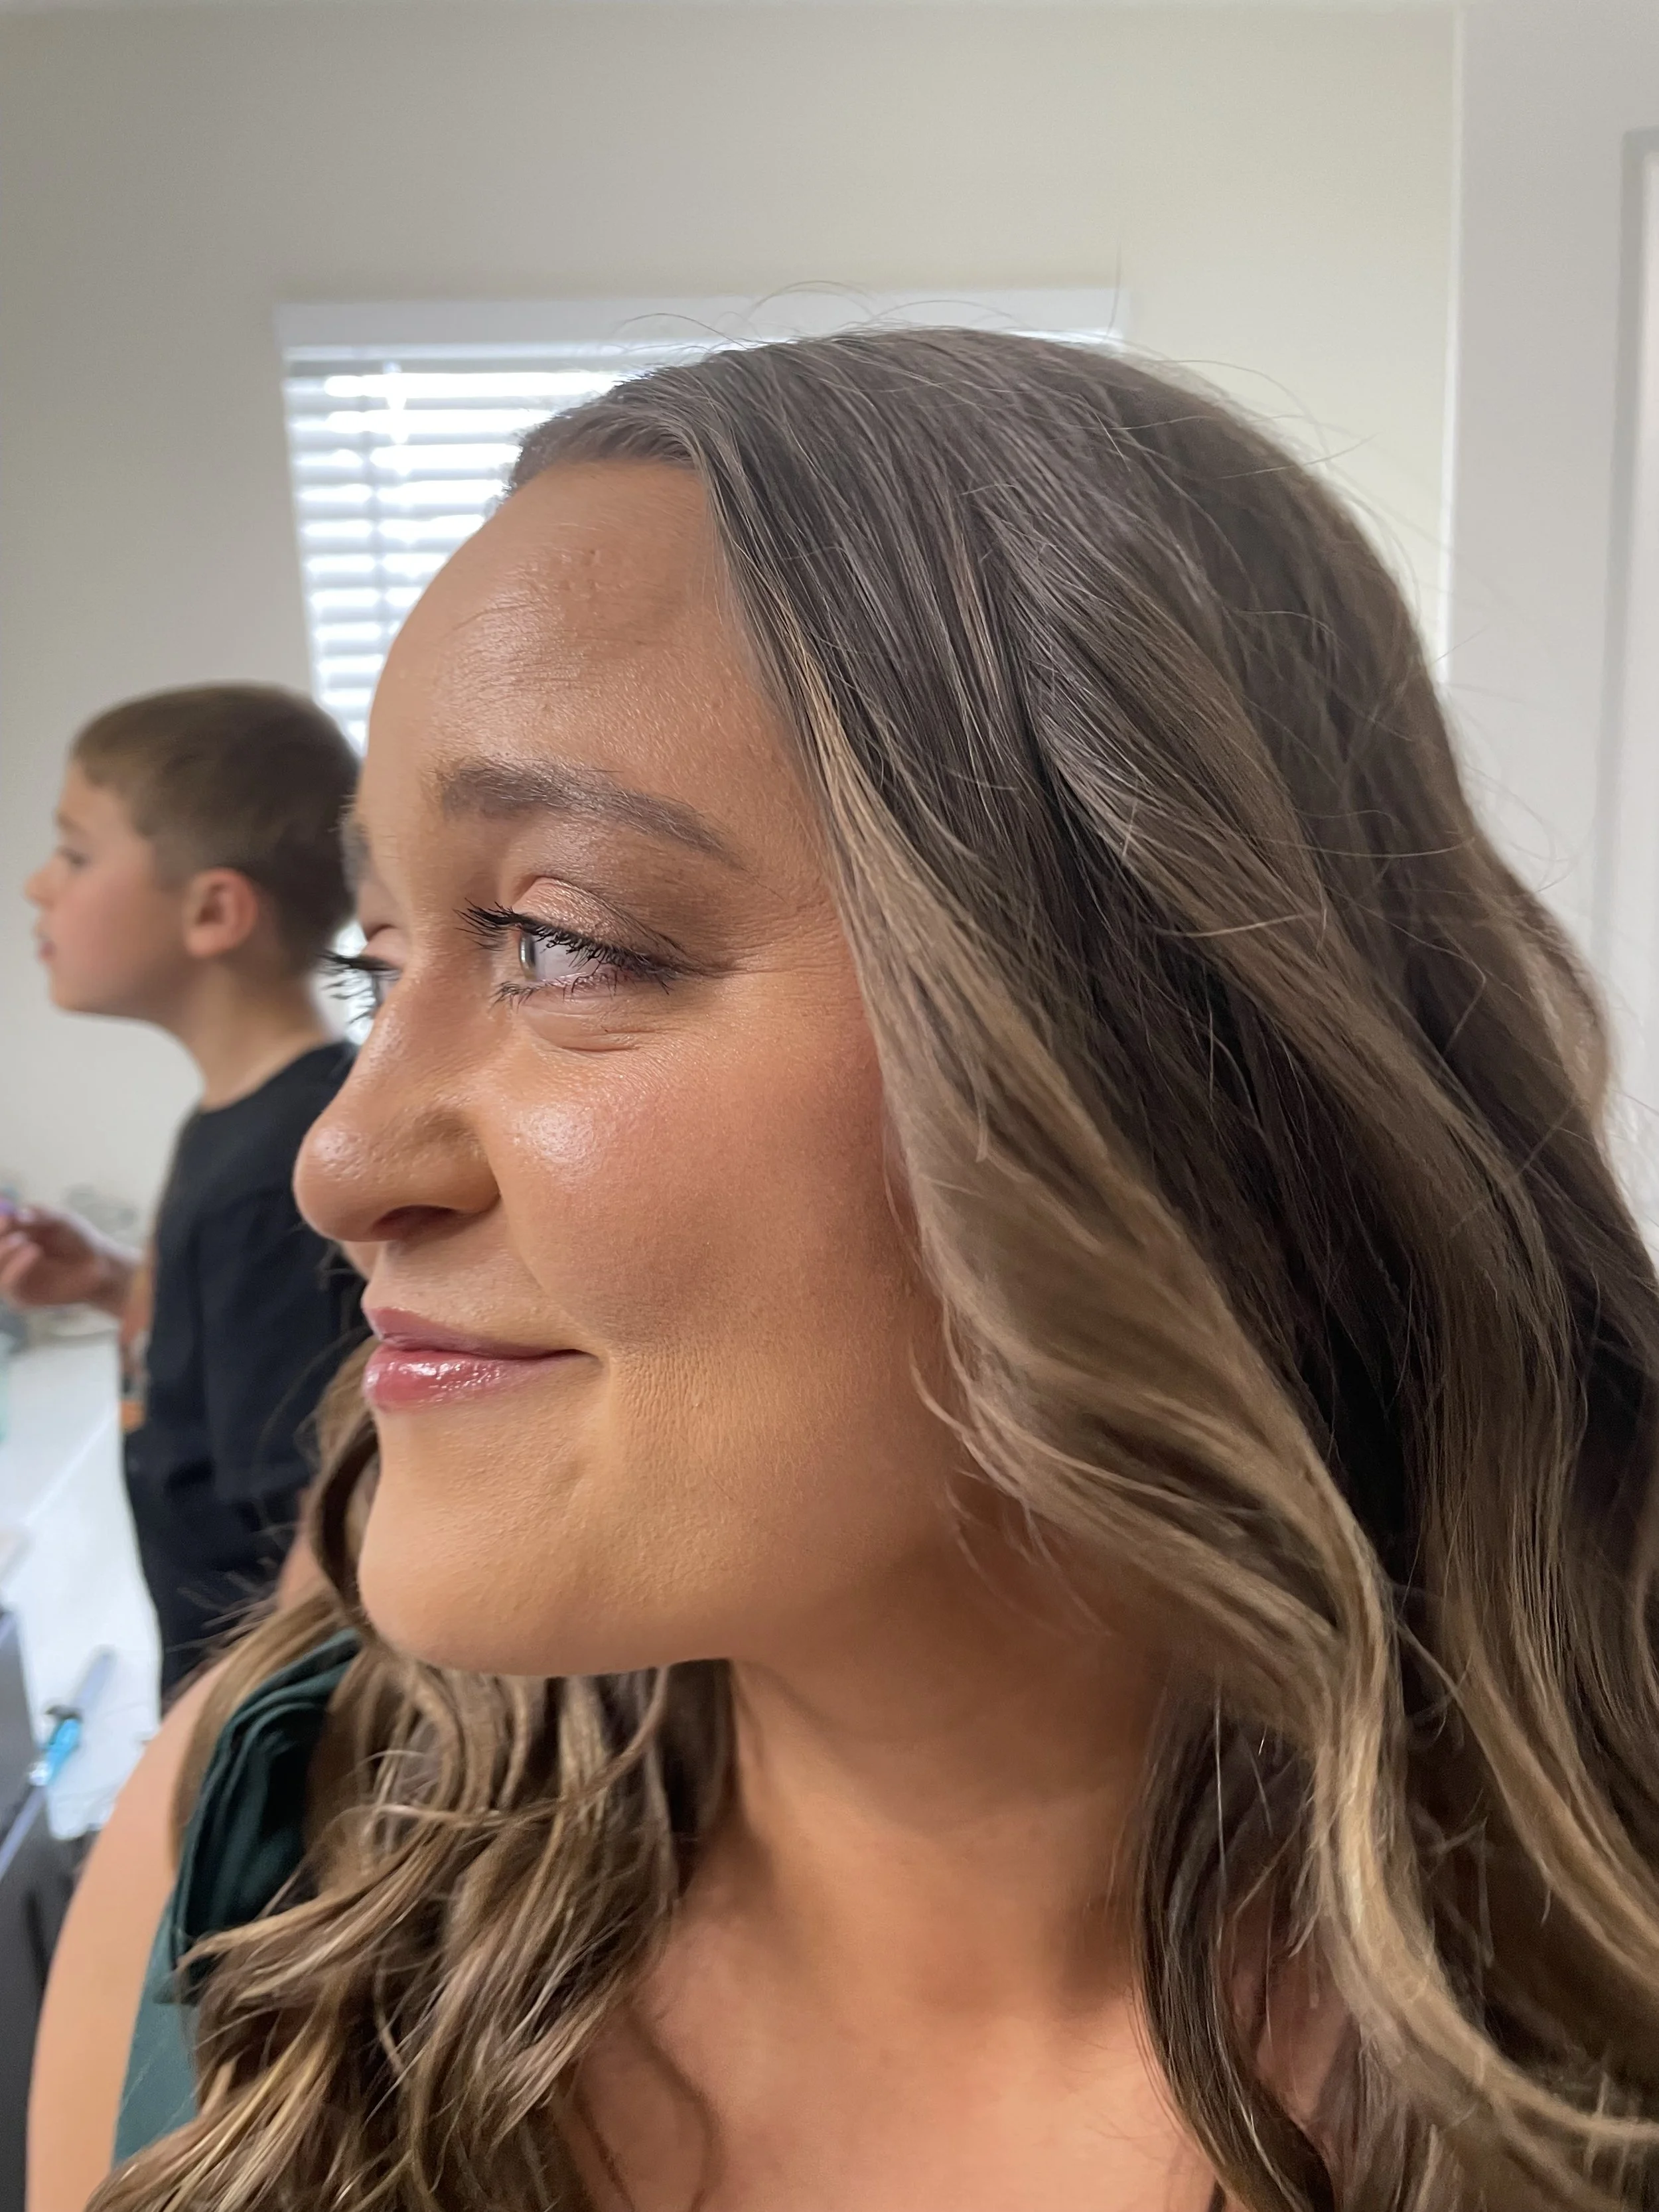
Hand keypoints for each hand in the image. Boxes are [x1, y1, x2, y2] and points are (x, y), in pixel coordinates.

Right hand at [0, 1206, 138, 1317]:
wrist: (100, 1265)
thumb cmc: (78, 1239)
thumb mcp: (63, 1220)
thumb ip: (42, 1215)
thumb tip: (17, 1214)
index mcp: (10, 1235)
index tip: (4, 1216)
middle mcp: (6, 1256)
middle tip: (7, 1224)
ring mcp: (11, 1277)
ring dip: (2, 1253)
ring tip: (24, 1241)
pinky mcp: (20, 1296)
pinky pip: (9, 1285)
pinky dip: (17, 1268)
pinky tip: (33, 1252)